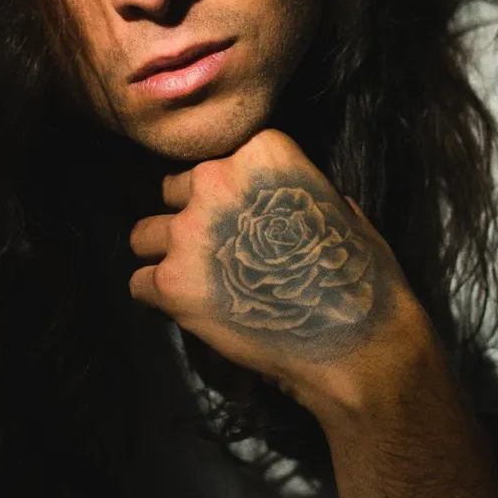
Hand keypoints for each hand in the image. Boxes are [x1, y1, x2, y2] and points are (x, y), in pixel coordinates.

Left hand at [128, 129, 415, 409]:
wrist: (356, 344)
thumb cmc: (358, 275)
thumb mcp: (336, 206)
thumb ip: (294, 189)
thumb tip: (281, 195)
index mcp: (260, 152)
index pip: (219, 159)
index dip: (229, 191)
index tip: (247, 218)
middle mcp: (215, 180)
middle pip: (175, 190)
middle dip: (191, 217)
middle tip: (217, 251)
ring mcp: (189, 232)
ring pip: (144, 234)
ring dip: (165, 254)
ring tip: (195, 281)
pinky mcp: (173, 283)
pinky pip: (139, 282)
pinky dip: (158, 296)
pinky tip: (187, 309)